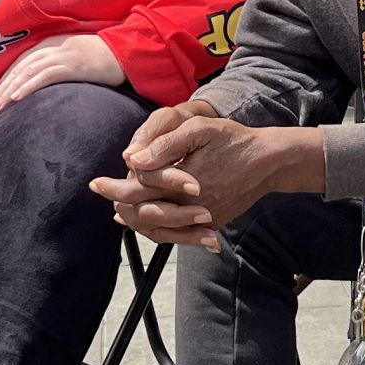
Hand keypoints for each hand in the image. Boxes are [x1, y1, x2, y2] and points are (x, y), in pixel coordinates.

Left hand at [0, 33, 126, 114]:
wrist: (127, 52)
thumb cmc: (104, 59)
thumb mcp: (76, 60)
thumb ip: (60, 67)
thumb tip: (46, 85)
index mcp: (52, 45)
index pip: (20, 64)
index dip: (5, 81)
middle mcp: (53, 48)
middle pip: (19, 69)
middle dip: (2, 90)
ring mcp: (62, 56)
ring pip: (27, 73)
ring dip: (9, 92)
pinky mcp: (72, 65)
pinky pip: (45, 76)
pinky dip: (28, 87)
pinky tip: (17, 98)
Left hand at [92, 115, 322, 248]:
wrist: (268, 162)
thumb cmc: (233, 140)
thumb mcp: (199, 130)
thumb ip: (165, 143)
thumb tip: (133, 159)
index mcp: (180, 183)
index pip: (135, 191)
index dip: (112, 187)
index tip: (95, 183)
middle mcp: (188, 207)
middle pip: (141, 213)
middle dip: (118, 203)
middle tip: (100, 193)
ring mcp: (200, 219)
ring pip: (156, 228)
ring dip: (134, 219)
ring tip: (118, 209)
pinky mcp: (209, 223)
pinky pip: (176, 233)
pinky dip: (156, 227)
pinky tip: (144, 221)